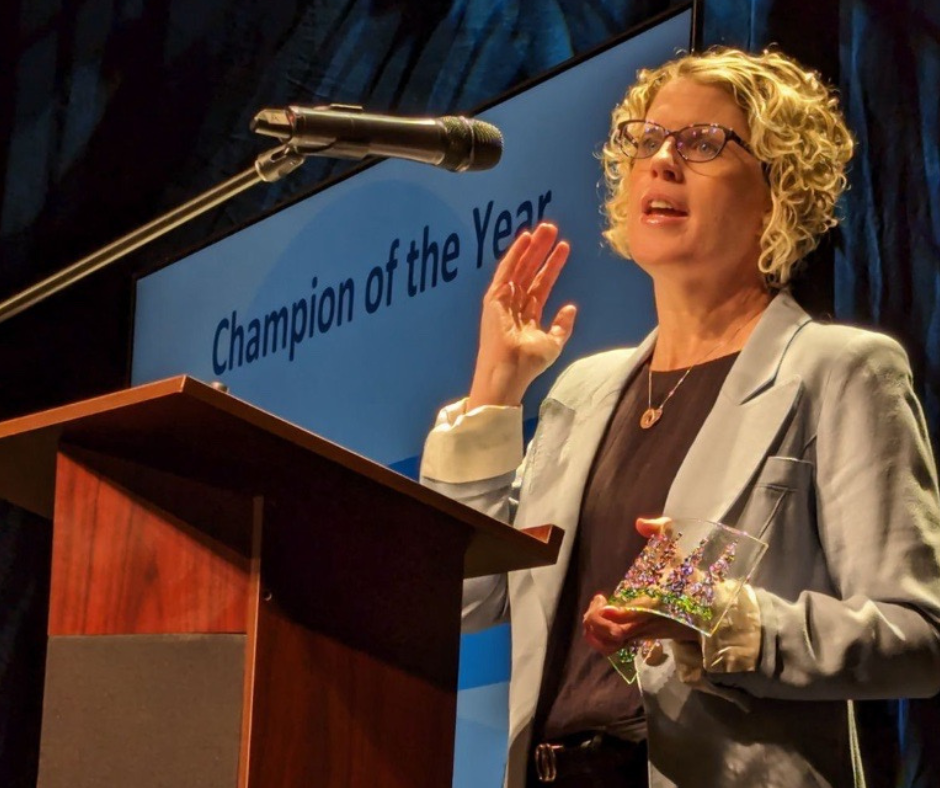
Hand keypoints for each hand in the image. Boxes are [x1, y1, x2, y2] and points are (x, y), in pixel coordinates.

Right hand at [467, 223, 576, 408]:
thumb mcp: (553, 342)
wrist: (510, 372)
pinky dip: (515, 254)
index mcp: (528, 315)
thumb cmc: (529, 364)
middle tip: (552, 228)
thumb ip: (562, 325)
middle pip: (530, 271)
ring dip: (531, 247)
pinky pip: (505, 270)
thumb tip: (571, 307)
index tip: (564, 247)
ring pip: (519, 267)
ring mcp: (503, 300)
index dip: (553, 265)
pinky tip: (525, 237)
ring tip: (545, 228)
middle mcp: (515, 304)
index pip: (542, 283)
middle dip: (541, 250)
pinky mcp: (494, 298)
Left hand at [582, 516, 698, 654]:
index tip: (602, 597)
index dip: (610, 611)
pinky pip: (614, 649)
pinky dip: (601, 640)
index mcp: (654, 602)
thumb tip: (640, 523)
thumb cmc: (690, 580)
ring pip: (609, 644)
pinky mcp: (640, 640)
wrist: (710, 610)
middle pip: (611, 633)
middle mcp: (645, 622)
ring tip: (597, 611)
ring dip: (596, 630)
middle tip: (599, 601)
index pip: (628, 615)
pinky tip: (602, 622)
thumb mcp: (678, 552)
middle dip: (595, 618)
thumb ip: (662, 531)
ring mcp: (642, 634)